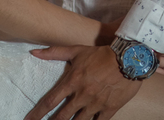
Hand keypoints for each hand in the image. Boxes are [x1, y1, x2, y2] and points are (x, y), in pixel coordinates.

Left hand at [25, 45, 140, 119]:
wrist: (129, 58)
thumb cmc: (102, 54)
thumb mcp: (77, 50)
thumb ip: (55, 52)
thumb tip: (34, 52)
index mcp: (72, 81)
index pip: (49, 102)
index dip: (37, 114)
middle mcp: (82, 95)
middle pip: (61, 117)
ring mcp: (96, 104)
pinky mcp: (109, 109)